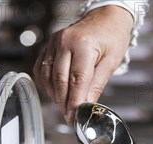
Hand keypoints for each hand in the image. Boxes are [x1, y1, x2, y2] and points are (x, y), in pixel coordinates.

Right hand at [33, 5, 133, 123]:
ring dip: (54, 95)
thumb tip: (87, 105)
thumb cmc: (111, 36)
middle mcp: (65, 41)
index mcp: (84, 44)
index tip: (74, 117)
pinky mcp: (49, 45)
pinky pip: (41, 68)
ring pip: (48, 76)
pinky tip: (55, 92)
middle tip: (69, 116)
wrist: (105, 16)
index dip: (74, 101)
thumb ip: (97, 84)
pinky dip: (46, 83)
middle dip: (64, 102)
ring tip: (64, 106)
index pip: (77, 80)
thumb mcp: (111, 61)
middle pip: (60, 80)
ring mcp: (54, 42)